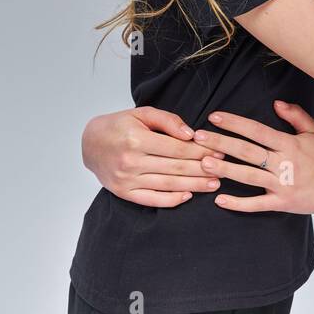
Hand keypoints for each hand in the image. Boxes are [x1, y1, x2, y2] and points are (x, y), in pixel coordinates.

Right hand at [81, 106, 224, 207]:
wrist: (89, 143)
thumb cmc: (119, 125)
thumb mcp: (142, 113)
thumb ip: (168, 121)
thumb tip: (191, 134)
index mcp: (136, 140)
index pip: (177, 148)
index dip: (200, 151)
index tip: (219, 152)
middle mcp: (131, 162)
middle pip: (175, 168)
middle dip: (202, 169)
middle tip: (224, 170)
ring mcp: (126, 180)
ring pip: (168, 184)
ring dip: (194, 185)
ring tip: (214, 185)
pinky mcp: (123, 193)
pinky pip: (152, 199)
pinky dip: (171, 200)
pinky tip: (188, 196)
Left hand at [192, 101, 313, 215]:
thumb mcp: (313, 131)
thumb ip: (295, 115)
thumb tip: (276, 103)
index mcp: (288, 144)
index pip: (256, 131)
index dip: (235, 123)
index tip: (214, 117)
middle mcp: (283, 163)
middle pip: (247, 152)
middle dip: (221, 143)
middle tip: (198, 138)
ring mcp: (281, 185)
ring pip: (248, 176)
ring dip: (225, 170)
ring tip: (204, 164)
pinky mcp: (281, 203)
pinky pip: (256, 204)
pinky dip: (238, 203)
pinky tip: (219, 200)